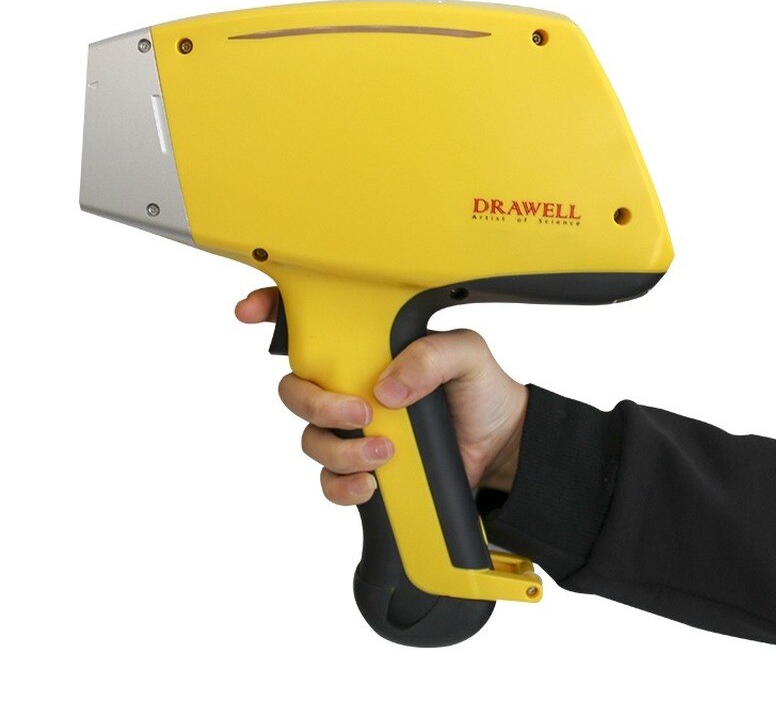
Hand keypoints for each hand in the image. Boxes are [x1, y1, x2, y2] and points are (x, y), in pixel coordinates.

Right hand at [235, 287, 527, 504]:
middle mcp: (353, 386)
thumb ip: (432, 355)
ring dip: (340, 449)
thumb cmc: (481, 392)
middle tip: (359, 413)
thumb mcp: (467, 356)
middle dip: (315, 404)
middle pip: (296, 391)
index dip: (273, 312)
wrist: (501, 448)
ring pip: (310, 439)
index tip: (251, 312)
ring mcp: (354, 430)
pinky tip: (371, 484)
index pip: (312, 325)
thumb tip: (387, 387)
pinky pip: (329, 481)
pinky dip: (343, 486)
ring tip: (386, 453)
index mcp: (370, 348)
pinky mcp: (362, 468)